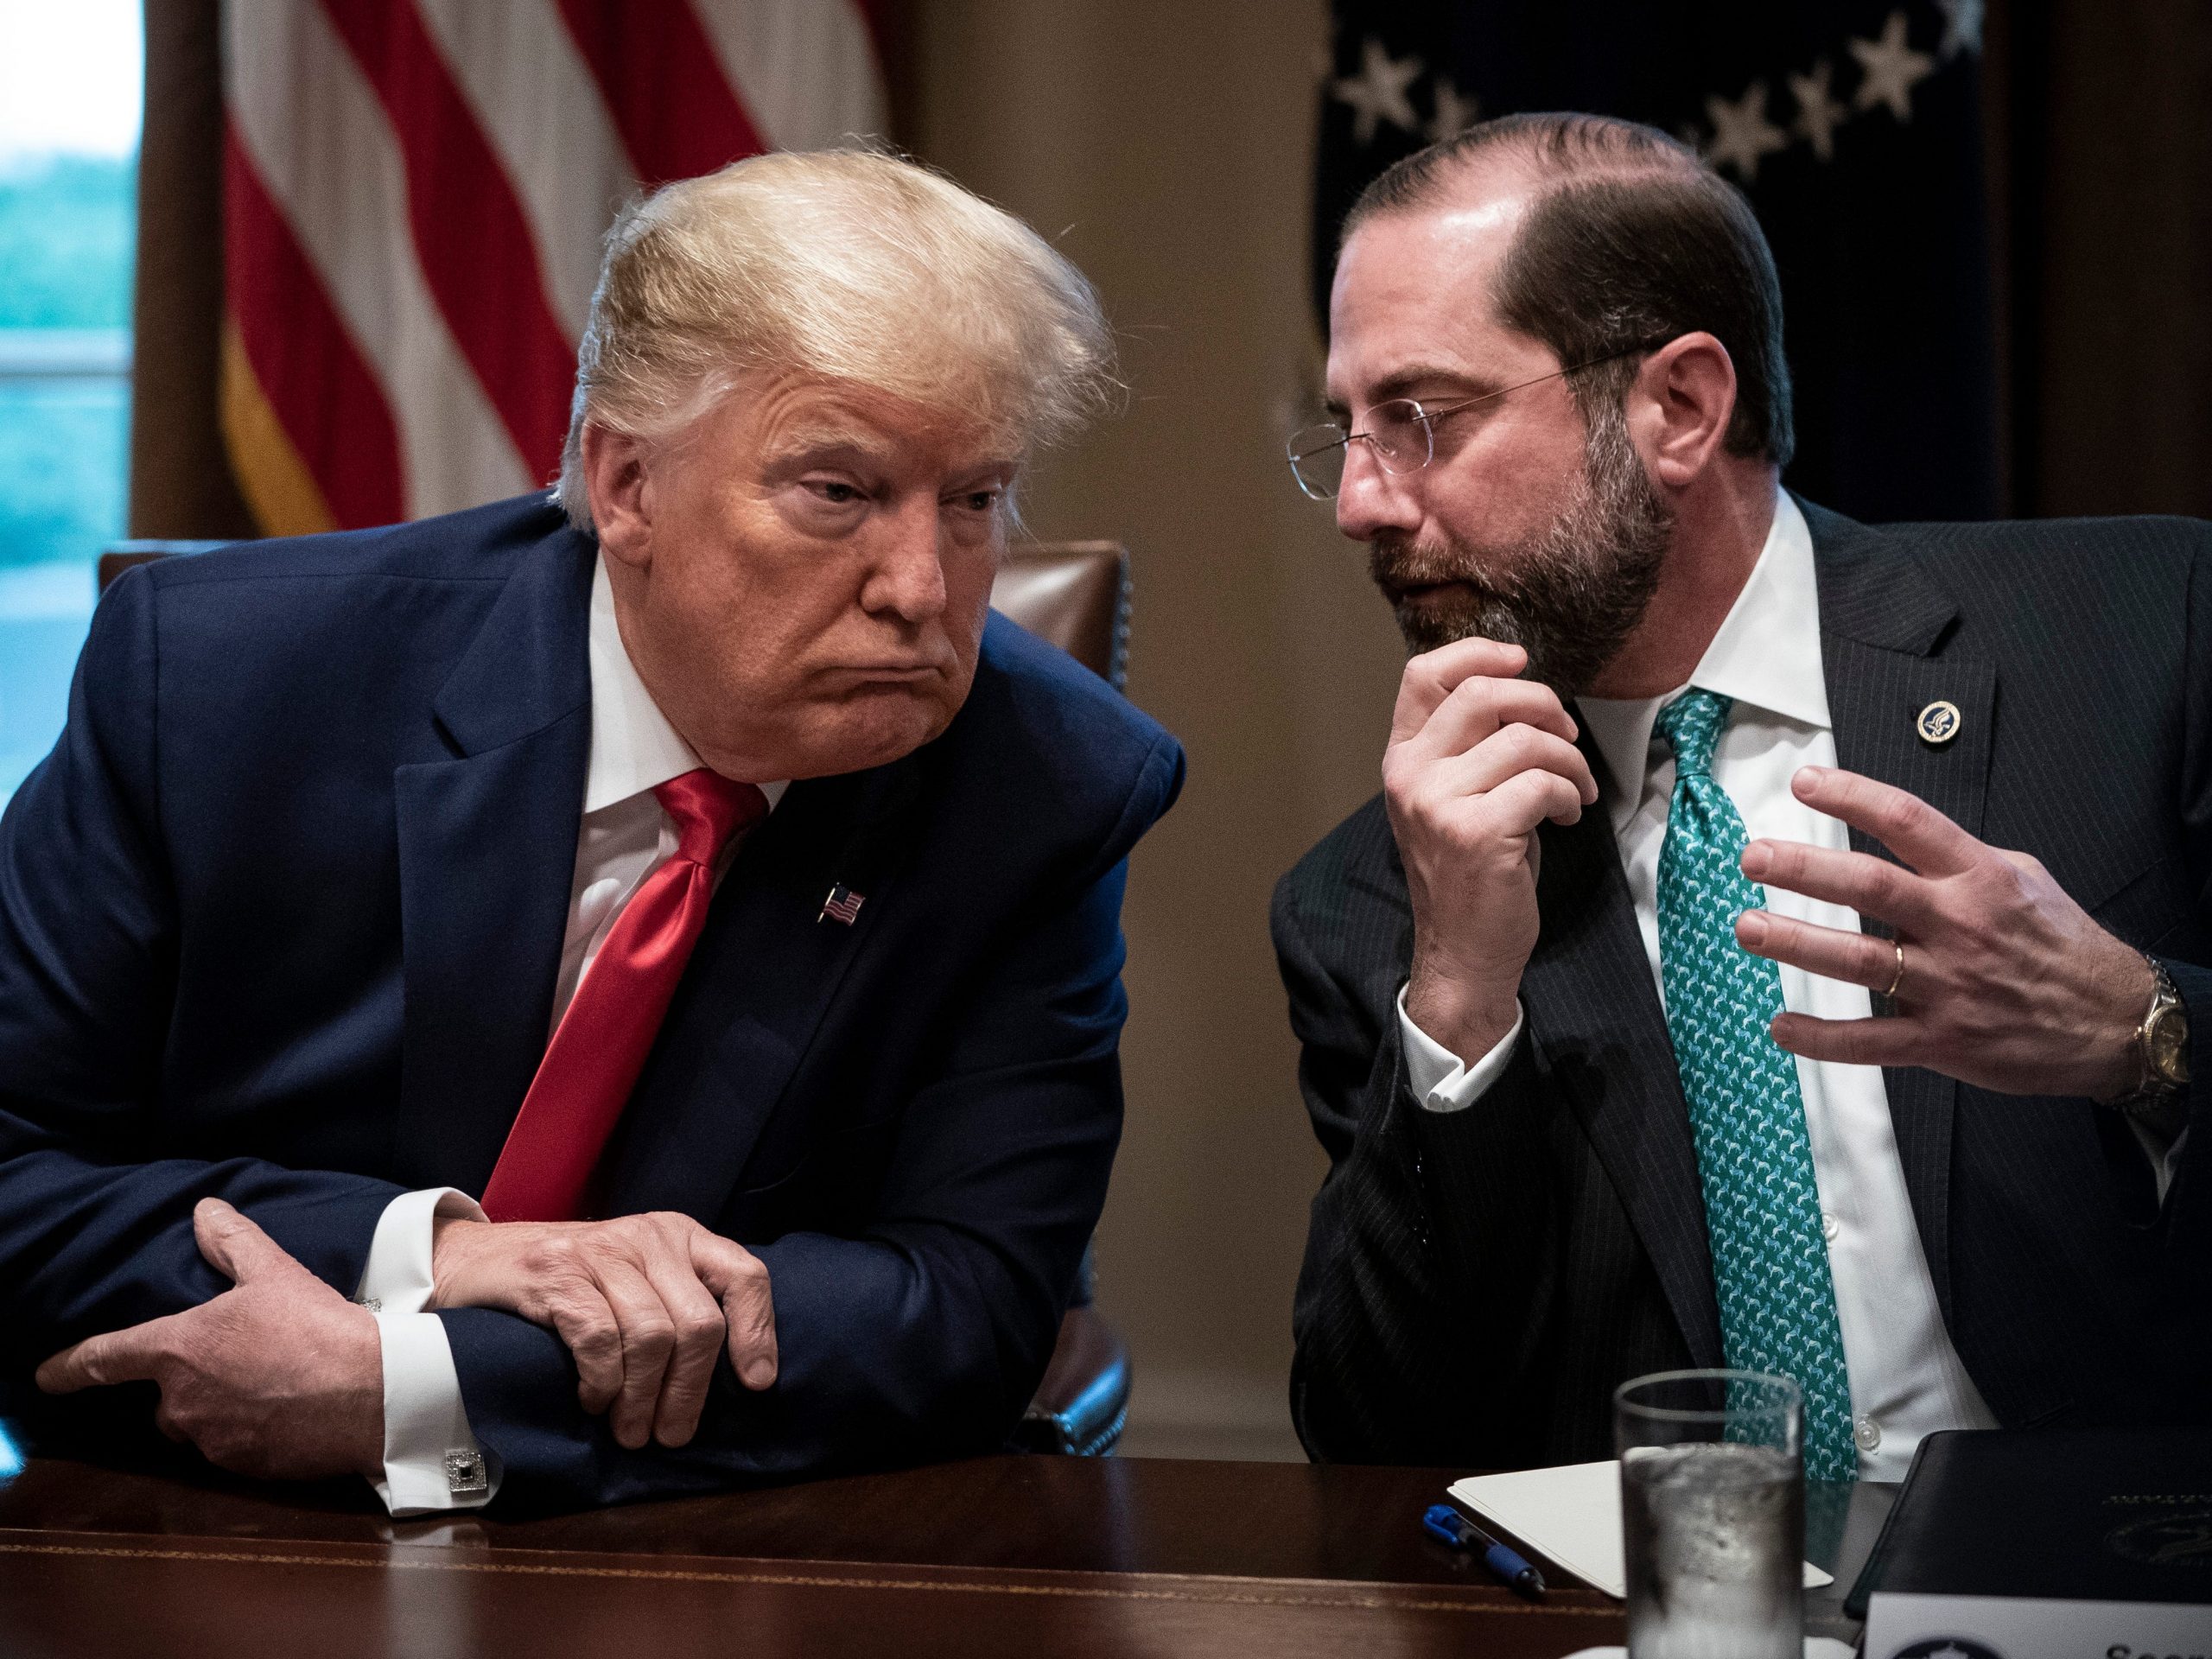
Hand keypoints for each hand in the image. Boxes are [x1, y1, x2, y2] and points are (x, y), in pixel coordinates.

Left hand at [36, 1198, 382, 1480]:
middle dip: (191, 1382)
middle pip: (166, 1397)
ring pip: (198, 1424)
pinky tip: (287, 1411)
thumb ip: (232, 1242)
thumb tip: (204, 1209)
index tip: (47, 1375)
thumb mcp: (276, 1272)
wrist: (373, 1390)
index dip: (71, 1366)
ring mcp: (211, 1438)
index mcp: (180, 1350)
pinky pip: (230, 1448)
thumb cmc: (318, 1326)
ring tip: (270, 1386)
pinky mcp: (243, 1466)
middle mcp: (183, 1401)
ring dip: (219, 1407)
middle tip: (241, 1361)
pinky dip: (249, 1431)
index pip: (107, 1358)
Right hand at [429, 1212, 775, 1450]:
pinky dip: (603, 1381)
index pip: (744, 1276)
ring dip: (644, 1398)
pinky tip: (594, 1399)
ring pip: (653, 1337)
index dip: (757, 1332)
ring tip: (630, 1430)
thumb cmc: (573, 1284)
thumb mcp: (638, 1280)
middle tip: (670, 1434)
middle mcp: (648, 1236)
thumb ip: (681, 1305)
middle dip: (690, 1390)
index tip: (756, 1384)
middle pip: (699, 1322)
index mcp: (680, 1236)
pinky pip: (600, 1339)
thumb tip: (735, 1379)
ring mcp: (601, 1252)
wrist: (479, 1259)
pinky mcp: (556, 1274)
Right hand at [1384, 637, 1600, 1063]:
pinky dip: (1571, 795)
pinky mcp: (1476, 831)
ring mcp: (1438, 803)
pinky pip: (1543, 783)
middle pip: (1481, 693)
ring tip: (1576, 790)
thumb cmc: (1471, 875)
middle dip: (1542, 704)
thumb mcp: (1453, 800)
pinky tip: (1567, 817)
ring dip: (1569, 760)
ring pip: (1524, 740)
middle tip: (1568, 735)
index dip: (1477, 654)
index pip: (1422, 676)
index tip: (1521, 661)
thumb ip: (1469, 747)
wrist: (1463, 953)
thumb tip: (1524, 694)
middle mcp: (1411, 776)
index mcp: (1402, 760)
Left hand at [1735, 766, 2152, 1098]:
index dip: (1852, 795)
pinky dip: (1821, 1038)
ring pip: (1861, 961)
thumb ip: (1960, 858)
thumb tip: (1900, 834)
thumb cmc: (2062, 946)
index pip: (1908, 821)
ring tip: (1750, 928)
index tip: (1803, 781)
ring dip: (1797, 943)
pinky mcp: (1944, 1039)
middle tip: (1755, 856)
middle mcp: (1960, 924)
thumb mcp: (2024, 880)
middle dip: (1805, 869)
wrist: (2115, 1021)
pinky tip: (1782, 1026)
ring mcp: (1950, 984)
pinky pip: (1871, 1041)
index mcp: (1979, 877)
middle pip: (1871, 887)